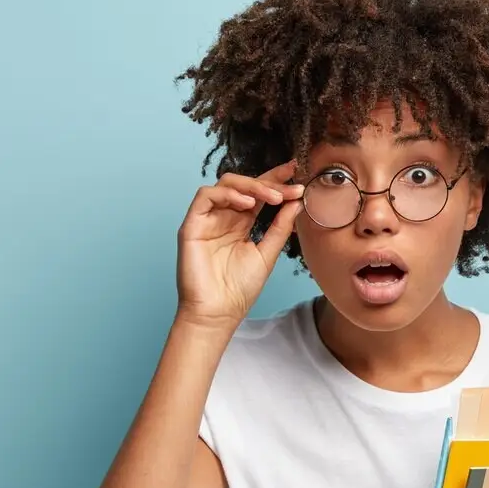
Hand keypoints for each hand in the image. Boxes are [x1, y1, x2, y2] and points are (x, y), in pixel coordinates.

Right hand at [175, 160, 304, 330]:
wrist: (218, 313)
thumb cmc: (239, 290)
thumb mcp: (267, 254)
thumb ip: (280, 227)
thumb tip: (296, 202)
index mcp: (240, 224)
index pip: (258, 194)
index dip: (275, 180)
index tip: (297, 174)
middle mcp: (223, 218)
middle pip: (244, 184)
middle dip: (269, 181)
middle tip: (291, 186)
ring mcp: (207, 220)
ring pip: (225, 184)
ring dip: (252, 186)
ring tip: (273, 197)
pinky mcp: (192, 225)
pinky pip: (205, 196)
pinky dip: (228, 194)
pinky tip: (248, 203)